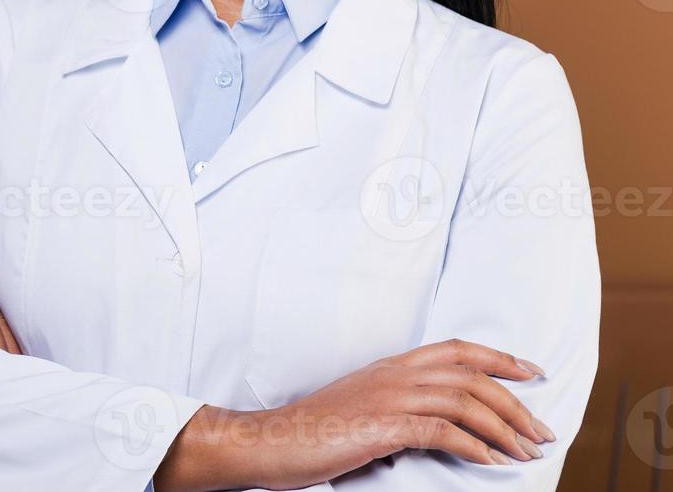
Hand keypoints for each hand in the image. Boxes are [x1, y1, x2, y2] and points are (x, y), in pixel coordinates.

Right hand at [160, 338, 556, 491]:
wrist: (271, 440)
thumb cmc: (311, 431)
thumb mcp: (359, 409)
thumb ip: (394, 409)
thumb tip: (430, 428)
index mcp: (389, 367)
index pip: (455, 350)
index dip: (499, 357)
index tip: (531, 371)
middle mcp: (393, 374)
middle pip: (471, 376)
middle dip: (516, 402)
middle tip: (542, 430)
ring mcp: (388, 398)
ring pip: (465, 401)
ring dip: (505, 427)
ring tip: (527, 451)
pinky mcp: (383, 426)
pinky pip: (443, 430)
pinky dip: (476, 446)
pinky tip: (492, 462)